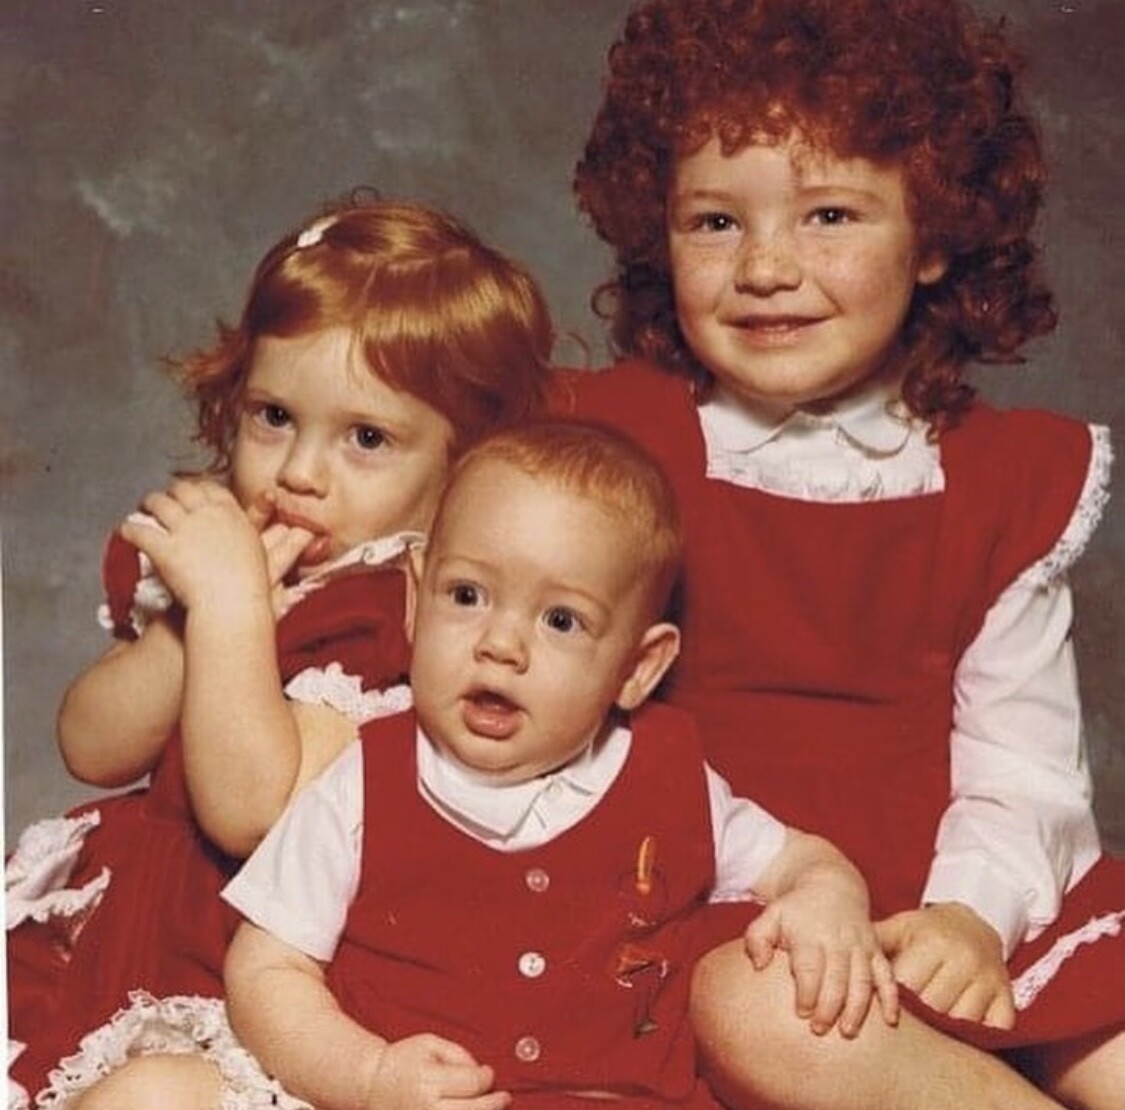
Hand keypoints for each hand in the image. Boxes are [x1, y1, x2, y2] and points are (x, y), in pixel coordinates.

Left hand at [121, 481, 310, 614]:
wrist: (233, 606)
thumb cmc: (253, 588)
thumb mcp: (271, 558)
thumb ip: (280, 543)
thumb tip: (304, 534)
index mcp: (232, 514)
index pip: (212, 489)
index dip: (200, 489)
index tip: (194, 492)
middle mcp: (207, 514)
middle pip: (183, 490)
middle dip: (172, 492)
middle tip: (164, 497)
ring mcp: (184, 529)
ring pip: (158, 504)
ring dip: (148, 504)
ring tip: (143, 509)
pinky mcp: (163, 547)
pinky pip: (139, 530)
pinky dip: (129, 529)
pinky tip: (124, 531)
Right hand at [364, 1034, 509, 1109]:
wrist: (372, 1085)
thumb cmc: (404, 1060)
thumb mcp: (430, 1043)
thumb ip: (459, 1054)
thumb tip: (482, 1072)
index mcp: (427, 1080)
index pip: (472, 1083)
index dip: (487, 1078)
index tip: (489, 1073)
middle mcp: (426, 1108)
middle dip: (494, 1103)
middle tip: (504, 1097)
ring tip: (492, 1108)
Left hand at [745, 876, 898, 1037]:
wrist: (830, 885)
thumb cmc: (795, 910)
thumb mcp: (770, 915)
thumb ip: (757, 938)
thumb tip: (759, 965)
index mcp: (810, 934)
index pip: (810, 968)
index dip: (807, 993)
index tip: (801, 1013)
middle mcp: (838, 941)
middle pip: (837, 979)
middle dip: (830, 1007)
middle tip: (819, 1029)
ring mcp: (860, 946)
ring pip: (863, 980)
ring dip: (857, 1008)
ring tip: (847, 1031)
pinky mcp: (875, 950)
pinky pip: (887, 975)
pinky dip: (891, 998)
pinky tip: (890, 1020)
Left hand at [875, 902, 1014, 1027]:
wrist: (974, 924)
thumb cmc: (926, 930)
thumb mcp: (899, 927)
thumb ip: (873, 941)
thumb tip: (839, 955)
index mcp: (935, 942)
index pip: (908, 985)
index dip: (892, 1000)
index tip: (882, 1008)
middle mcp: (966, 959)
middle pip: (933, 1007)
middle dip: (916, 1019)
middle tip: (901, 1024)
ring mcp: (990, 981)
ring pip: (961, 1022)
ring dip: (942, 1031)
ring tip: (927, 1030)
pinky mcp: (1007, 999)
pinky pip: (991, 1031)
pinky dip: (974, 1037)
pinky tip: (956, 1033)